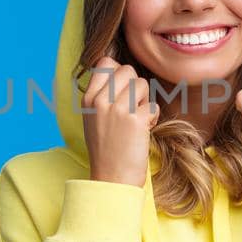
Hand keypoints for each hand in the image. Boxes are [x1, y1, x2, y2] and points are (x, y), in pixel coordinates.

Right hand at [82, 56, 158, 186]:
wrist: (112, 179)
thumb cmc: (106, 149)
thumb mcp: (93, 118)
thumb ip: (102, 94)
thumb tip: (120, 69)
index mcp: (88, 99)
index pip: (106, 62)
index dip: (119, 72)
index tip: (122, 91)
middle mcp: (100, 101)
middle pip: (128, 70)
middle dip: (135, 86)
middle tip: (132, 107)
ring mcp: (117, 110)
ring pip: (143, 84)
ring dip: (144, 101)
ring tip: (136, 120)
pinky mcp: (135, 120)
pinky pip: (152, 105)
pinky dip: (152, 117)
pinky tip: (144, 131)